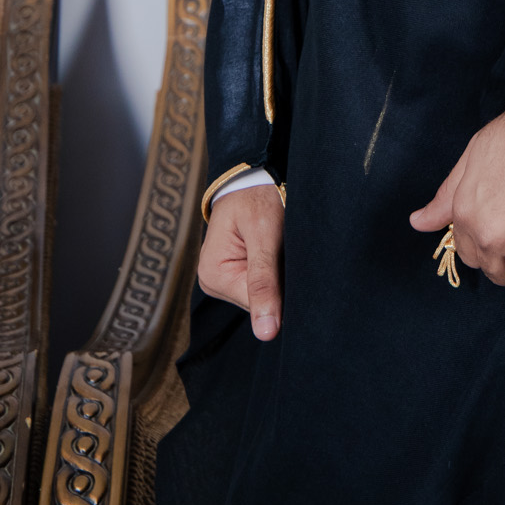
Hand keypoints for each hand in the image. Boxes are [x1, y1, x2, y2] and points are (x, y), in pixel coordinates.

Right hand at [198, 186, 283, 339]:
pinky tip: (281, 252)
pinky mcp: (240, 271)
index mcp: (212, 276)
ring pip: (265, 290)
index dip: (281, 288)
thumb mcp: (263, 235)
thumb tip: (267, 333)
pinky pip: (265, 280)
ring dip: (280, 273)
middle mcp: (215, 282)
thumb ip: (264, 283)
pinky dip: (278, 268)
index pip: (256, 303)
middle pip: (260, 299)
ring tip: (282, 245)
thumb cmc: (256, 195)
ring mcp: (227, 277)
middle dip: (280, 279)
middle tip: (288, 249)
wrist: (255, 170)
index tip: (292, 261)